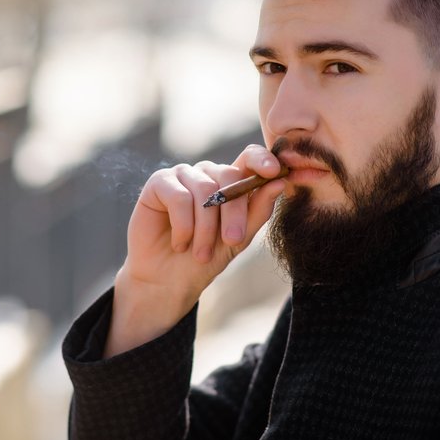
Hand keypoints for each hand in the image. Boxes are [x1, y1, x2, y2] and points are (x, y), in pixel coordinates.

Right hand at [104, 144, 285, 356]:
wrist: (169, 281)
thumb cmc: (206, 259)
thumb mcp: (239, 238)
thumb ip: (258, 210)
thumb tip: (279, 183)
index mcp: (230, 182)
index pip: (249, 157)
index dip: (262, 159)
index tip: (275, 172)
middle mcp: (206, 174)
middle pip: (229, 177)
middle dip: (234, 213)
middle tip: (232, 242)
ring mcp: (182, 175)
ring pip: (204, 191)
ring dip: (205, 229)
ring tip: (201, 255)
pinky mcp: (159, 183)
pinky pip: (179, 197)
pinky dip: (183, 227)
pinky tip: (179, 243)